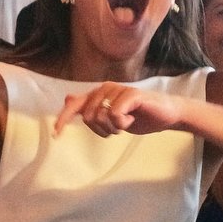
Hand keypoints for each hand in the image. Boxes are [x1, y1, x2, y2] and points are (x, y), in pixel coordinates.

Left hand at [53, 82, 190, 137]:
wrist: (166, 115)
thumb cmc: (139, 115)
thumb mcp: (111, 116)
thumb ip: (91, 108)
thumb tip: (67, 99)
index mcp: (99, 93)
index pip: (75, 106)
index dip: (63, 119)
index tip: (56, 134)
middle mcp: (106, 88)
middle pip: (88, 117)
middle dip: (101, 130)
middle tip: (117, 128)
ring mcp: (118, 89)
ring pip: (101, 117)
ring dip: (113, 127)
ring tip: (126, 122)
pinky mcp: (131, 94)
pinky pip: (115, 115)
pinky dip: (123, 123)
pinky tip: (132, 118)